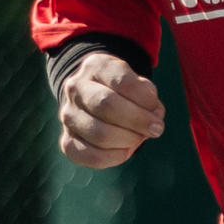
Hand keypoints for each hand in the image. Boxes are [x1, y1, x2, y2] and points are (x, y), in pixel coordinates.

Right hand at [55, 53, 166, 168]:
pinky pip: (91, 155)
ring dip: (128, 140)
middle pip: (106, 105)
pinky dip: (115, 157)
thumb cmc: (123, 92)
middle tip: (156, 129)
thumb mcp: (137, 84)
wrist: (93, 99)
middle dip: (138, 121)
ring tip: (140, 138)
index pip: (123, 81)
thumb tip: (154, 118)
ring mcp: (68, 115)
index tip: (157, 111)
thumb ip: (148, 98)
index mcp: (95, 65)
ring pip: (99, 134)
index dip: (145, 100)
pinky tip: (126, 150)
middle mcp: (75, 87)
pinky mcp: (67, 140)